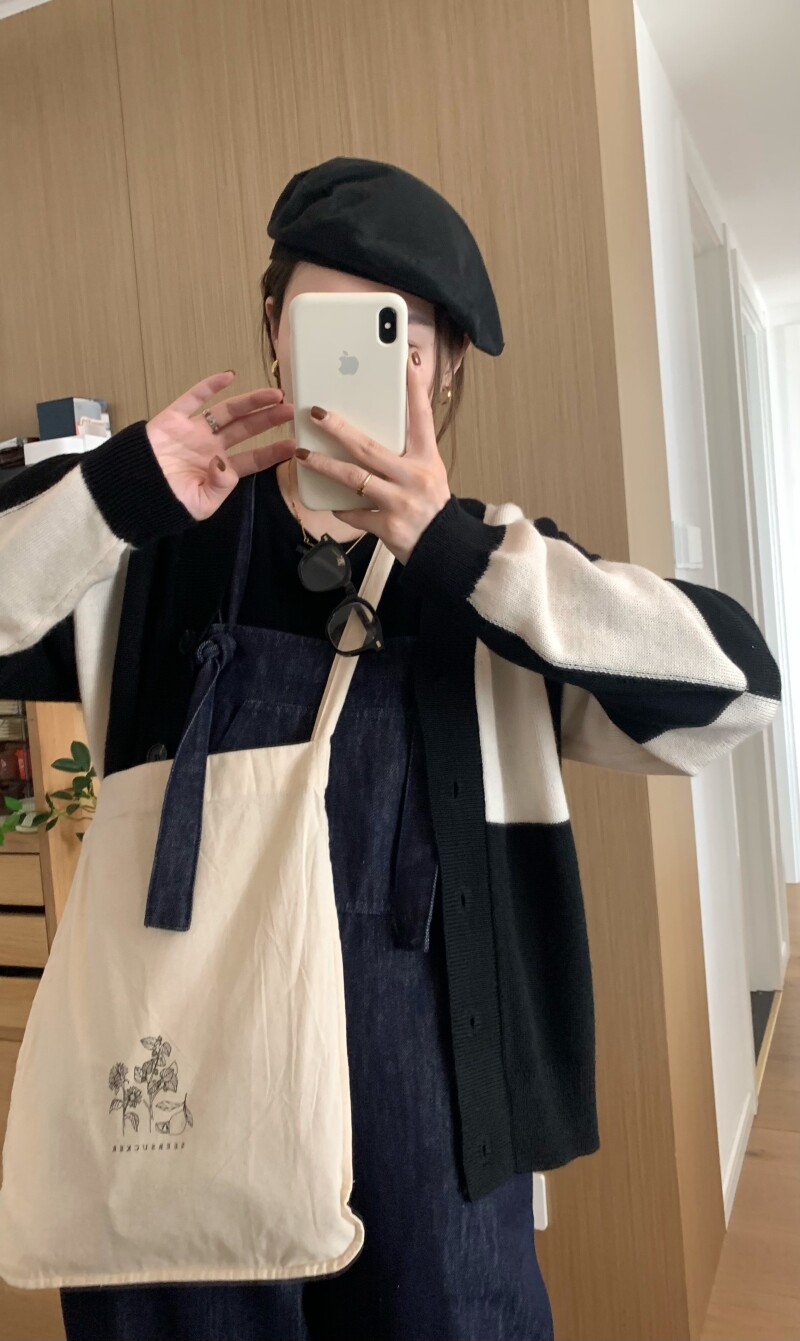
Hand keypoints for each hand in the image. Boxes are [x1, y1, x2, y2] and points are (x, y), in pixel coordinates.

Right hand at [145, 371, 295, 520]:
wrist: (131, 493)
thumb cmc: (166, 504)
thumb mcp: (200, 504)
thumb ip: (220, 486)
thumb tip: (226, 462)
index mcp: (219, 470)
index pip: (251, 459)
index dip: (272, 451)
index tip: (293, 445)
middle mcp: (210, 447)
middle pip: (245, 429)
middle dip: (268, 419)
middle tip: (291, 409)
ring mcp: (193, 431)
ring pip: (227, 411)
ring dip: (250, 402)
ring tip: (274, 394)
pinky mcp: (173, 419)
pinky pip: (193, 398)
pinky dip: (210, 386)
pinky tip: (229, 376)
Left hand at [295, 351, 450, 563]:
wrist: (445, 548)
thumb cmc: (431, 506)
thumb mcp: (428, 472)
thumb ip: (405, 452)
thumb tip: (371, 430)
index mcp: (426, 459)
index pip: (421, 416)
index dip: (414, 388)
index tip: (406, 361)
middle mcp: (414, 477)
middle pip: (369, 447)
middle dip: (339, 428)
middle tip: (316, 413)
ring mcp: (401, 502)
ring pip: (354, 479)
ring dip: (324, 465)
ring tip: (302, 455)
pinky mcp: (389, 527)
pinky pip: (355, 513)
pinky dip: (341, 506)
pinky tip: (330, 500)